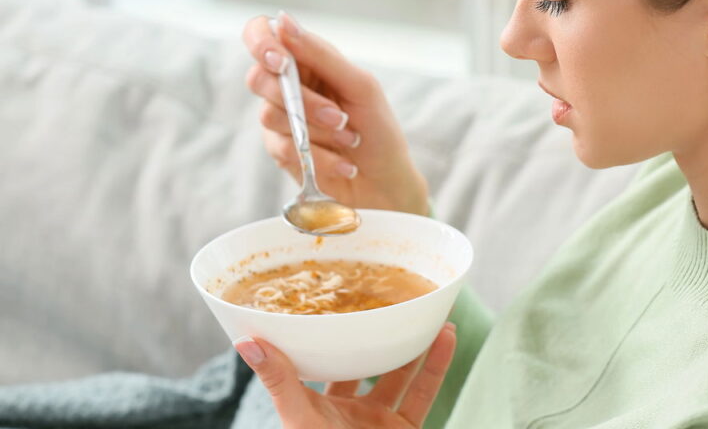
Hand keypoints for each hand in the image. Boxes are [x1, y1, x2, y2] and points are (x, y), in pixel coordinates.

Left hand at [235, 322, 456, 428]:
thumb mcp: (298, 418)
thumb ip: (280, 381)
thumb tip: (246, 342)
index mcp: (317, 408)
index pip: (322, 363)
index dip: (331, 336)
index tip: (339, 303)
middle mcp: (350, 412)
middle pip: (368, 365)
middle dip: (379, 338)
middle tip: (389, 303)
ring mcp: (380, 420)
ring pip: (402, 374)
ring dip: (416, 344)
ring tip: (427, 313)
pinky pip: (425, 392)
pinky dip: (438, 364)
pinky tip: (447, 337)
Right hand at [242, 11, 429, 215]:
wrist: (386, 182)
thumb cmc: (379, 130)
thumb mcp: (359, 86)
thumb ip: (320, 55)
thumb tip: (282, 21)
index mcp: (307, 60)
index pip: (262, 33)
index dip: (262, 43)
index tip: (280, 62)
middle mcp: (288, 85)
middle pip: (259, 78)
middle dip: (302, 102)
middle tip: (338, 117)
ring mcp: (281, 118)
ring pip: (270, 115)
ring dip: (317, 132)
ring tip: (349, 140)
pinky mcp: (281, 151)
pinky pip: (283, 148)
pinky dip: (319, 157)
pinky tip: (344, 164)